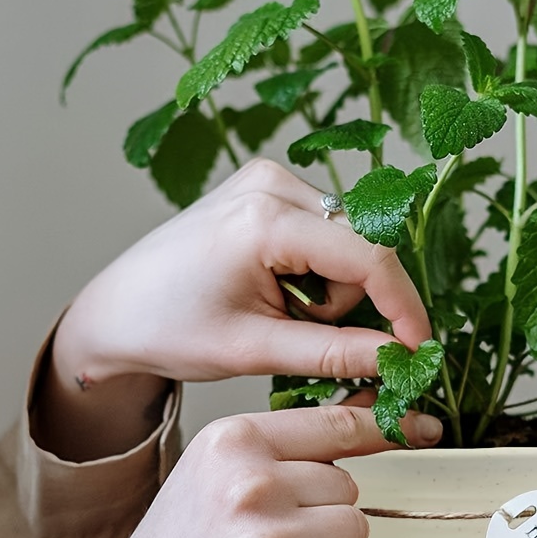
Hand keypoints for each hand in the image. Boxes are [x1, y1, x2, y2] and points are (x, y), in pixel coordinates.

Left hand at [33, 159, 430, 459]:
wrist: (118, 310)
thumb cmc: (170, 328)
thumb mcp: (255, 350)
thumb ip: (335, 354)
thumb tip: (400, 359)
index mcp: (263, 219)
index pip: (368, 257)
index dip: (403, 307)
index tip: (418, 351)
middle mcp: (270, 183)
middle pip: (361, 247)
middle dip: (348, 302)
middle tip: (300, 334)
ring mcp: (268, 178)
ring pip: (348, 242)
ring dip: (330, 290)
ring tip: (277, 312)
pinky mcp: (266, 186)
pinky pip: (326, 232)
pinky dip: (315, 271)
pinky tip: (275, 288)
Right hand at [55, 404, 441, 537]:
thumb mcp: (207, 480)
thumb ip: (275, 452)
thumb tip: (362, 420)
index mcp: (228, 442)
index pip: (334, 423)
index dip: (377, 430)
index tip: (414, 427)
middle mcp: (248, 484)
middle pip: (347, 485)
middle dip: (323, 515)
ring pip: (356, 530)